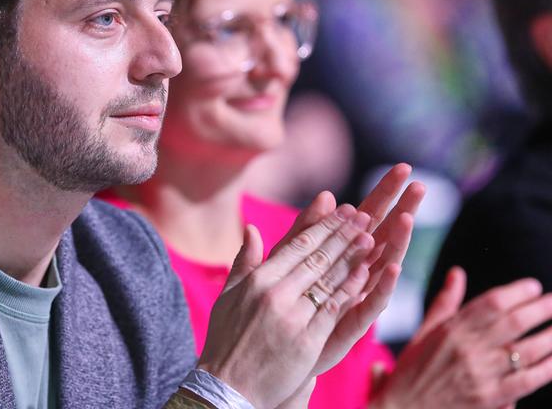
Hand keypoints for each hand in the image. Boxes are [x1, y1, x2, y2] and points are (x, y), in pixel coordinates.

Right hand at [198, 198, 374, 408]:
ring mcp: (291, 317)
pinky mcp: (306, 341)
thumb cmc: (226, 340)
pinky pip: (333, 310)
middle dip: (342, 235)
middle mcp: (274, 294)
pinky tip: (365, 275)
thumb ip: (245, 261)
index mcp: (257, 280)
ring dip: (351, 256)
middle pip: (316, 258)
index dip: (322, 226)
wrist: (226, 387)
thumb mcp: (229, 296)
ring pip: (328, 280)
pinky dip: (350, 290)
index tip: (340, 209)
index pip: (296, 246)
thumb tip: (252, 229)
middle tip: (363, 217)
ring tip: (370, 237)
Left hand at [282, 164, 421, 375]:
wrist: (273, 353)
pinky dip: (383, 286)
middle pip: (383, 235)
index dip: (385, 194)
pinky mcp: (350, 325)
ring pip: (382, 266)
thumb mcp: (288, 258)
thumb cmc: (283, 304)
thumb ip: (305, 229)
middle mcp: (356, 273)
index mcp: (341, 253)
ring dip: (396, 243)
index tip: (403, 168)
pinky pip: (371, 304)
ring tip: (408, 217)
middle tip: (419, 184)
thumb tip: (326, 194)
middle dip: (401, 210)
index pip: (368, 217)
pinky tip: (394, 267)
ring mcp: (356, 298)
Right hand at [371, 267, 551, 408]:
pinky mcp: (490, 398)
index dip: (516, 292)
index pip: (491, 303)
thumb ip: (445, 302)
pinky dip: (546, 367)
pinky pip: (527, 380)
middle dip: (540, 308)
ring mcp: (481, 374)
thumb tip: (457, 273)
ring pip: (526, 350)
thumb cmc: (412, 370)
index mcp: (451, 329)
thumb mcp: (424, 332)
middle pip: (514, 322)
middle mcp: (468, 348)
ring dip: (549, 336)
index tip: (533, 286)